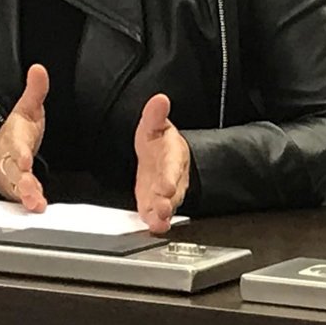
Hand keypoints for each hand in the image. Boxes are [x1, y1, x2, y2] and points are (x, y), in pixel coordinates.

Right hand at [0, 64, 48, 211]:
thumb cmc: (13, 133)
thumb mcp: (26, 109)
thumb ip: (35, 91)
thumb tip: (39, 69)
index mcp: (14, 140)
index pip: (16, 146)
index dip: (20, 152)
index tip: (25, 158)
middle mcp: (11, 161)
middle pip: (15, 172)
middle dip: (23, 182)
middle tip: (31, 192)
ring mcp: (12, 178)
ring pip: (16, 189)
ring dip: (26, 196)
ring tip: (35, 204)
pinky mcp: (16, 191)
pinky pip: (20, 199)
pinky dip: (27, 203)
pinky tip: (37, 208)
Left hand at [133, 93, 189, 233]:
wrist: (163, 157)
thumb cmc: (160, 142)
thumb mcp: (154, 125)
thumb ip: (155, 114)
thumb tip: (160, 99)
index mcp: (173, 155)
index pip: (173, 166)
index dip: (170, 177)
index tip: (167, 187)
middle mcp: (172, 177)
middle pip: (172, 189)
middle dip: (167, 200)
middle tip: (163, 208)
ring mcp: (164, 192)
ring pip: (168, 205)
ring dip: (163, 214)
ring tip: (159, 222)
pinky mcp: (155, 203)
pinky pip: (157, 214)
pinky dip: (155, 221)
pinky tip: (153, 225)